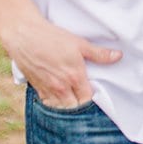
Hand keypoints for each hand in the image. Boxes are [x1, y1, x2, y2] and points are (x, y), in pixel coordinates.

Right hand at [2, 15, 120, 108]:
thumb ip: (99, 54)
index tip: (92, 91)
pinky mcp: (36, 87)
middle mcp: (60, 87)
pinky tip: (57, 95)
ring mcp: (47, 89)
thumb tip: (118, 56)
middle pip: (73, 107)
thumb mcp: (79, 43)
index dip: (91, 97)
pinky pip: (47, 103)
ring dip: (66, 105)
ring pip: (59, 108)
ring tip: (71, 97)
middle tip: (82, 95)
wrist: (24, 35)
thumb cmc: (52, 37)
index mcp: (74, 77)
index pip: (86, 99)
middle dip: (79, 104)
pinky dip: (53, 102)